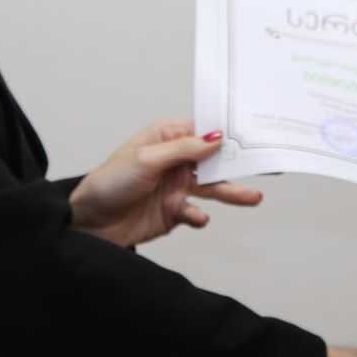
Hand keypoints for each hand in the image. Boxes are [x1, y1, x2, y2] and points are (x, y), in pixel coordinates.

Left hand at [68, 119, 260, 248]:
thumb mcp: (145, 159)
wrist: (89, 225)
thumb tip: (215, 138)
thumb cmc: (108, 183)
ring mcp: (176, 187)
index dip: (227, 131)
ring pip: (211, 187)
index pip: (203, 131)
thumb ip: (182, 150)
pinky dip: (200, 216)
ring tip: (253, 198)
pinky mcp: (173, 212)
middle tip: (268, 164)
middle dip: (239, 162)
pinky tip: (199, 218)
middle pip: (214, 160)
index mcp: (166, 139)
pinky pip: (195, 213)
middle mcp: (174, 161)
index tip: (254, 132)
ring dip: (231, 192)